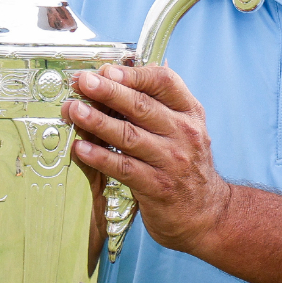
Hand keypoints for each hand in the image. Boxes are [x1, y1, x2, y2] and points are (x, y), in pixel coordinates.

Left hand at [66, 64, 234, 254]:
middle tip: (84, 82)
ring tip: (74, 111)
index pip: (165, 82)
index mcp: (189, 112)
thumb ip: (157, 105)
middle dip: (108, 91)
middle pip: (142, 106)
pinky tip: (81, 148)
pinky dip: (100, 157)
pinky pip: (123, 168)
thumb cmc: (186, 165)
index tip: (107, 69)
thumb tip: (114, 78)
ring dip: (97, 122)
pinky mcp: (157, 187)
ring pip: (129, 136)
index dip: (134, 74)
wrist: (207, 213)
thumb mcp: (183, 129)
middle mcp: (183, 133)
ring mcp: (171, 161)